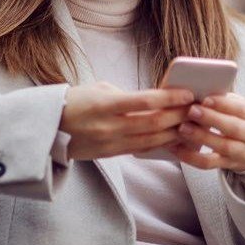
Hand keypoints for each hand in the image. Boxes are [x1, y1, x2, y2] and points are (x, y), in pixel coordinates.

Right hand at [61, 82, 194, 160]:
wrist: (46, 128)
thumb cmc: (75, 101)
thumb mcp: (99, 90)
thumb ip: (127, 96)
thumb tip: (156, 101)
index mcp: (104, 105)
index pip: (144, 102)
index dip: (169, 98)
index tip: (187, 93)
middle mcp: (108, 127)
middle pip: (152, 123)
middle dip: (178, 116)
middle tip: (197, 108)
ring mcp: (110, 144)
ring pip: (150, 141)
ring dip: (174, 133)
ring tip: (192, 124)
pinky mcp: (110, 154)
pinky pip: (141, 150)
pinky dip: (160, 144)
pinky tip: (175, 138)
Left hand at [168, 93, 244, 171]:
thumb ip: (229, 100)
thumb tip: (203, 92)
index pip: (241, 109)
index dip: (223, 104)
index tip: (205, 98)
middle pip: (233, 128)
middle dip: (210, 119)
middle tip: (191, 111)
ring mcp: (242, 152)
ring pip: (222, 147)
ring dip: (201, 137)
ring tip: (183, 128)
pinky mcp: (229, 165)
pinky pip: (209, 164)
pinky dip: (191, 157)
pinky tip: (177, 148)